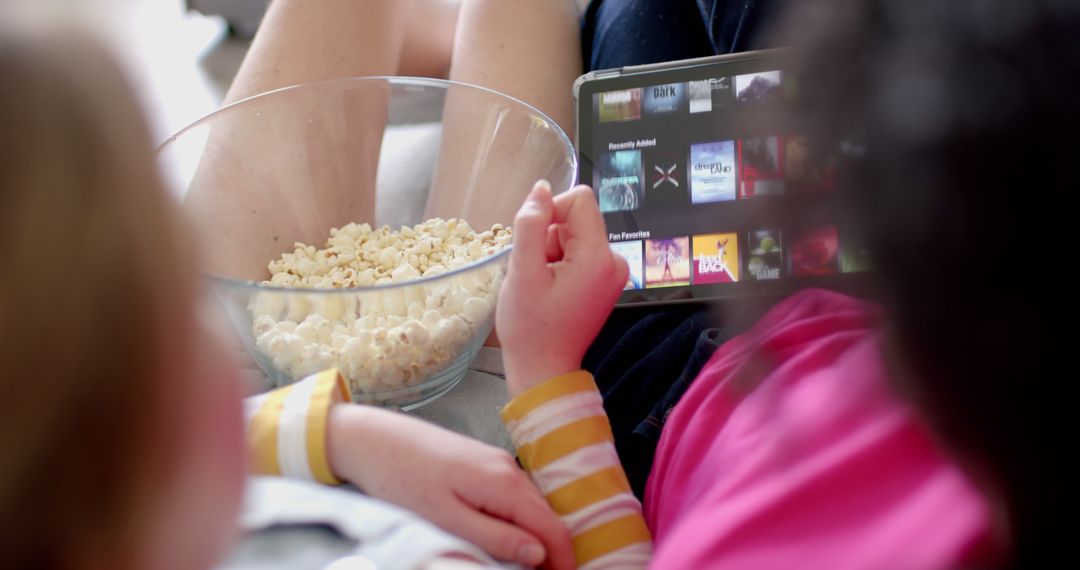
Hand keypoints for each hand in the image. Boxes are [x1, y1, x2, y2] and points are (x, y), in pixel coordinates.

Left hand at [326, 404, 573, 568]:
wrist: (376, 439)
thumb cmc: (404, 479)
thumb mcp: (447, 518)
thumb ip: (495, 536)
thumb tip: (538, 554)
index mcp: (504, 484)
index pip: (552, 527)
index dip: (563, 559)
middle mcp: (509, 469)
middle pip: (547, 517)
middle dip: (551, 551)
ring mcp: (498, 463)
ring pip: (532, 506)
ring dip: (535, 536)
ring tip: (524, 565)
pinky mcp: (485, 462)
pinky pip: (515, 496)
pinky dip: (519, 520)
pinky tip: (505, 536)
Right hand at [496, 181, 627, 394]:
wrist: (544, 368)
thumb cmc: (531, 327)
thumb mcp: (521, 272)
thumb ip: (530, 224)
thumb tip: (541, 188)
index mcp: (599, 257)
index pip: (579, 199)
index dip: (550, 212)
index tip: (535, 245)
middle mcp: (614, 260)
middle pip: (577, 216)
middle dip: (550, 236)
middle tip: (537, 272)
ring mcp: (613, 271)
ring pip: (574, 233)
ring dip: (552, 251)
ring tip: (543, 284)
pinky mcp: (605, 279)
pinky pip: (580, 250)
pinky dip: (561, 262)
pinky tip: (552, 288)